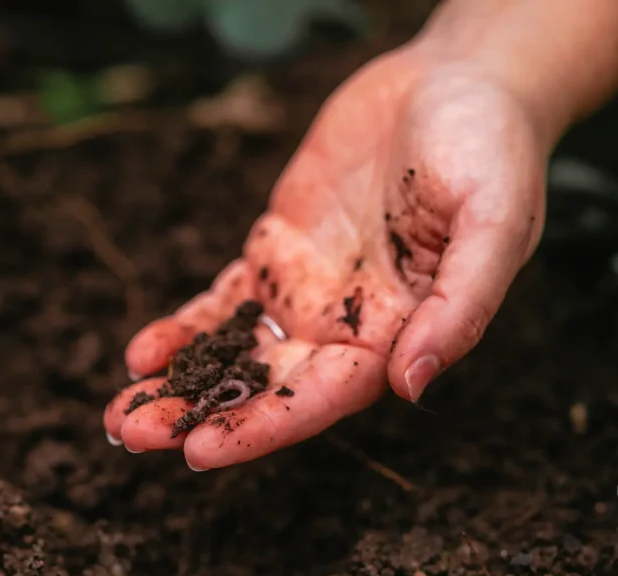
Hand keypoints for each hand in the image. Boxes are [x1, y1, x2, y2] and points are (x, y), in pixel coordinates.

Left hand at [104, 45, 548, 469]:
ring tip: (123, 413)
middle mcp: (349, 324)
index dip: (263, 425)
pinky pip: (226, 300)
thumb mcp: (493, 224)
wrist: (458, 82)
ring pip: (238, 351)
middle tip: (135, 435)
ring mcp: (310, 288)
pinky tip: (143, 353)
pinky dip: (186, 329)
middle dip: (203, 413)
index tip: (201, 451)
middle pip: (268, 385)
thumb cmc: (492, 151)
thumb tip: (413, 386)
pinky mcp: (280, 248)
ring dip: (184, 384)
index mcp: (399, 331)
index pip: (324, 396)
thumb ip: (458, 307)